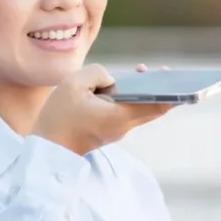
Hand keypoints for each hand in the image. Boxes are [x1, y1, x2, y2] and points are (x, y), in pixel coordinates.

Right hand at [32, 63, 173, 155]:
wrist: (49, 148)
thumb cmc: (60, 116)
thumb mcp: (74, 83)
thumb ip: (98, 73)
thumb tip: (112, 81)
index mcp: (120, 115)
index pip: (155, 104)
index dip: (168, 90)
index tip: (170, 76)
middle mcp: (124, 126)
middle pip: (153, 108)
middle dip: (159, 88)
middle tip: (162, 72)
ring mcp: (117, 130)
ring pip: (140, 110)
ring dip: (143, 92)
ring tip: (140, 72)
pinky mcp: (109, 131)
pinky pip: (127, 113)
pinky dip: (130, 99)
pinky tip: (122, 86)